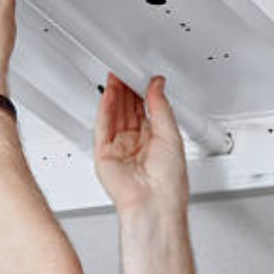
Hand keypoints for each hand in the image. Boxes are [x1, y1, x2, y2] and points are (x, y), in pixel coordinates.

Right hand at [94, 73, 188, 212]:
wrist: (154, 203)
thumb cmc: (169, 183)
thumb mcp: (172, 135)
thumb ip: (161, 107)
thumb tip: (157, 85)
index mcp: (157, 141)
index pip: (146, 109)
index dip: (143, 91)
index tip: (142, 74)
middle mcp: (137, 144)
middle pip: (128, 110)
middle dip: (127, 89)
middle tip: (125, 70)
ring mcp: (120, 149)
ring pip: (114, 115)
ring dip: (114, 95)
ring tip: (115, 76)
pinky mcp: (104, 155)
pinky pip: (102, 127)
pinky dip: (104, 109)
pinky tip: (108, 94)